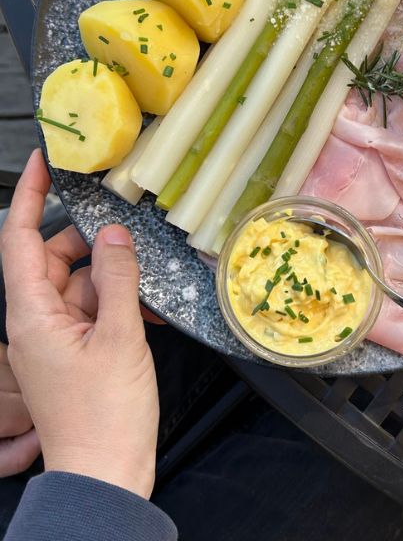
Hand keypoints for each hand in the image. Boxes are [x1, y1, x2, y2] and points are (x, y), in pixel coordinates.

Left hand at [0, 149, 158, 498]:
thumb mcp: (120, 337)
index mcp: (32, 315)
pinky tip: (147, 313)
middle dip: (92, 245)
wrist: (106, 474)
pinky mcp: (75, 351)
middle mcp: (36, 323)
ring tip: (146, 285)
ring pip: (80, 284)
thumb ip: (118, 278)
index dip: (31, 197)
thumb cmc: (104, 417)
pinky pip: (93, 310)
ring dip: (113, 279)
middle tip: (127, 238)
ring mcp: (55, 338)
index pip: (21, 239)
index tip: (45, 163)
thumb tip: (114, 235)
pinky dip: (117, 305)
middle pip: (56, 259)